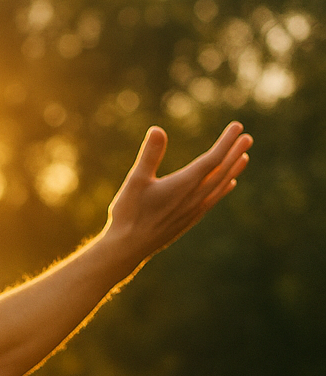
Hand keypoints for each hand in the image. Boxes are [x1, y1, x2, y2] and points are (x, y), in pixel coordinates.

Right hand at [103, 121, 251, 262]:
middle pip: (221, 171)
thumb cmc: (128, 213)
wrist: (128, 248)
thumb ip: (149, 155)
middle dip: (234, 153)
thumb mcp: (135, 181)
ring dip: (233, 170)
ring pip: (220, 186)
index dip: (226, 142)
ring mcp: (194, 210)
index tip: (237, 127)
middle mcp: (194, 197)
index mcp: (184, 184)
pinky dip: (223, 189)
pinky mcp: (189, 220)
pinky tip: (229, 184)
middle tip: (248, 138)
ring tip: (244, 157)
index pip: (212, 159)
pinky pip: (213, 200)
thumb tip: (157, 129)